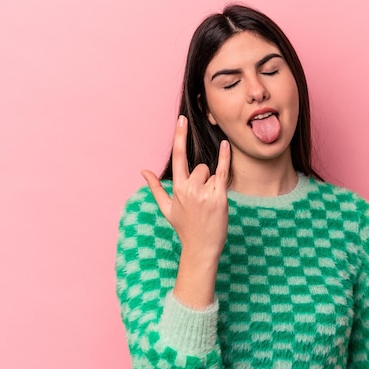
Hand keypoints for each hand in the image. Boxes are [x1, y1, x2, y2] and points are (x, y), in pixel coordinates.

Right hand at [141, 115, 230, 306]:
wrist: (201, 248)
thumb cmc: (184, 228)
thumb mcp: (167, 208)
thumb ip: (155, 188)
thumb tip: (143, 171)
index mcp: (177, 189)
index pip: (178, 156)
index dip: (180, 136)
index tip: (182, 119)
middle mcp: (190, 189)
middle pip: (200, 167)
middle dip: (203, 178)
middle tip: (202, 201)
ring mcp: (205, 193)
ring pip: (211, 173)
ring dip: (212, 184)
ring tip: (209, 204)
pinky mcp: (220, 197)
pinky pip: (223, 173)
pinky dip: (225, 158)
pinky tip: (226, 145)